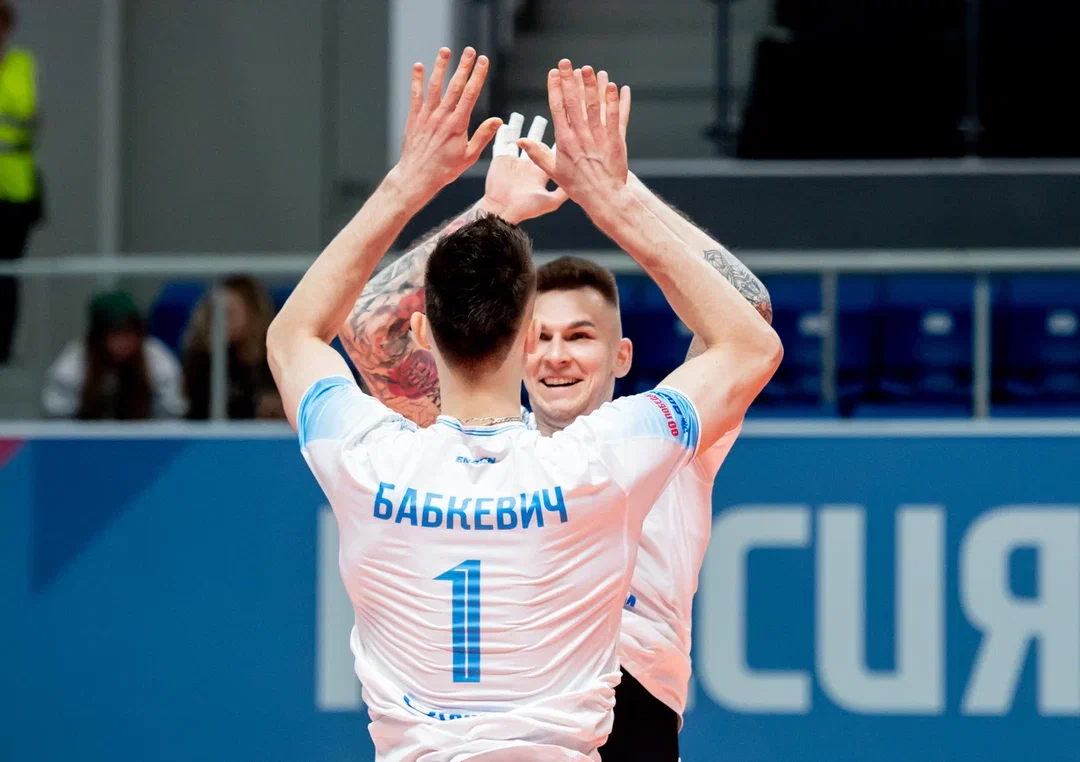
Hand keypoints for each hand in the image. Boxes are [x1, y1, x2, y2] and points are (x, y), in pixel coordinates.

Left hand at [393, 47, 502, 198]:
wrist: (418, 176)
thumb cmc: (445, 169)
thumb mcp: (469, 156)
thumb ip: (483, 136)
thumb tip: (499, 121)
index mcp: (458, 124)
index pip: (470, 94)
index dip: (478, 75)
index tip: (483, 61)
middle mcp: (442, 116)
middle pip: (455, 86)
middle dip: (464, 66)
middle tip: (470, 50)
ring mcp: (427, 115)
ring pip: (435, 86)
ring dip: (441, 67)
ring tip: (446, 50)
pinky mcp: (414, 118)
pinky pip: (415, 95)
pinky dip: (416, 80)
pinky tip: (418, 66)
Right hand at [483, 112, 567, 223]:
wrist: (503, 211)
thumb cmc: (526, 208)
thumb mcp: (550, 201)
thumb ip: (563, 192)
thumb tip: (581, 185)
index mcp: (540, 173)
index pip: (552, 153)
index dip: (558, 141)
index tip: (565, 127)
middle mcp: (528, 166)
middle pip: (536, 143)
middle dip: (539, 130)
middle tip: (543, 115)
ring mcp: (514, 162)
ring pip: (519, 140)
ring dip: (520, 128)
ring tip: (519, 115)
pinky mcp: (501, 159)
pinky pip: (502, 141)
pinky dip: (503, 131)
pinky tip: (503, 121)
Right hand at [516, 61, 630, 220]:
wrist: (603, 198)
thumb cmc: (578, 186)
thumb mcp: (554, 171)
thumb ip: (537, 153)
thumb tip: (520, 140)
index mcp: (564, 141)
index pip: (558, 109)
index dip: (555, 89)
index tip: (553, 73)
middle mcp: (581, 137)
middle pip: (575, 102)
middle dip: (570, 80)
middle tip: (567, 62)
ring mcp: (599, 137)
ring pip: (595, 106)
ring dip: (592, 85)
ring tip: (589, 68)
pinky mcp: (616, 140)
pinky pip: (617, 117)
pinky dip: (615, 101)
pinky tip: (614, 86)